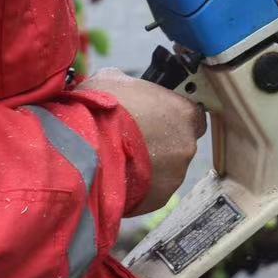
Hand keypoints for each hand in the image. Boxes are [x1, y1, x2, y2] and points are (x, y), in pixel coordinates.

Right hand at [79, 68, 205, 215]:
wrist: (85, 150)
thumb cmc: (102, 109)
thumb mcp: (113, 80)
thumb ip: (131, 84)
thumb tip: (126, 87)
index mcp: (183, 112)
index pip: (192, 114)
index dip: (174, 116)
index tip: (157, 117)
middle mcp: (187, 144)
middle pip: (180, 142)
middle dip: (161, 141)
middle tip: (135, 139)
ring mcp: (175, 174)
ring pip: (167, 168)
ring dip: (150, 164)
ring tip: (122, 158)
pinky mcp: (160, 198)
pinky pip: (153, 189)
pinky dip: (141, 185)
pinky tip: (120, 175)